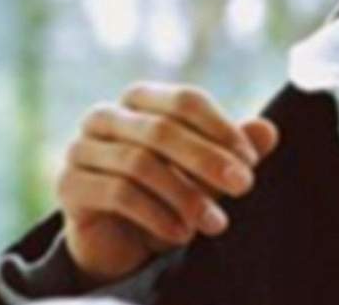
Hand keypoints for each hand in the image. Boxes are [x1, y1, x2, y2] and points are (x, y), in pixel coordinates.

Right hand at [56, 82, 280, 285]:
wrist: (121, 239)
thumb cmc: (168, 192)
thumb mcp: (207, 172)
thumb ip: (235, 150)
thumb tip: (269, 130)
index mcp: (141, 99)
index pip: (185, 100)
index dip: (222, 128)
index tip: (252, 161)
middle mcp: (106, 116)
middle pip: (162, 129)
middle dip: (209, 160)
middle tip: (245, 186)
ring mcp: (81, 148)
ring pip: (140, 164)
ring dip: (185, 195)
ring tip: (215, 222)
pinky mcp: (69, 185)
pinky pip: (118, 193)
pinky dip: (157, 215)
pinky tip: (182, 234)